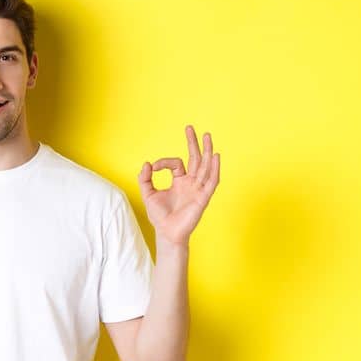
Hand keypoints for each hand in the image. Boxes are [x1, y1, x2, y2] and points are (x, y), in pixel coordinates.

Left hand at [138, 125, 221, 247]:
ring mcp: (198, 189)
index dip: (163, 162)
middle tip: (192, 128)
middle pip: (196, 159)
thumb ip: (145, 179)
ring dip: (207, 151)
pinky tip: (215, 156)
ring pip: (205, 166)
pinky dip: (214, 169)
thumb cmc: (159, 216)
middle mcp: (191, 183)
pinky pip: (211, 181)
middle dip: (194, 143)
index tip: (153, 168)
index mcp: (179, 181)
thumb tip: (146, 163)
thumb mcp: (148, 194)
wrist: (166, 232)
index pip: (176, 163)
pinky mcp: (203, 197)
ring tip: (207, 136)